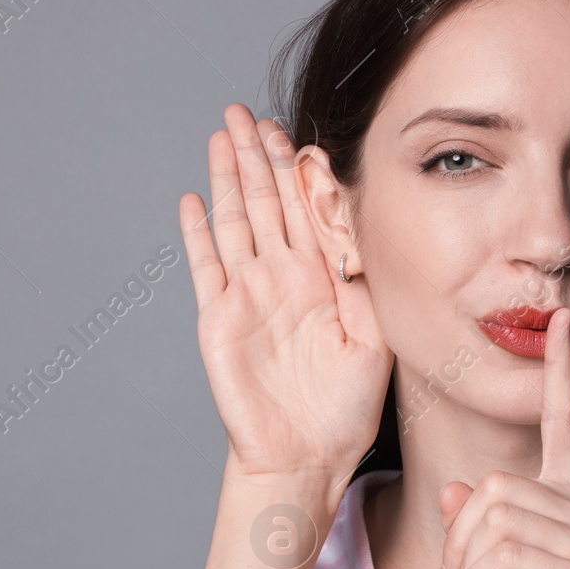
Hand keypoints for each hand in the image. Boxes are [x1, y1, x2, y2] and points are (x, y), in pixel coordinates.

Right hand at [178, 103, 392, 483]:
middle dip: (258, 156)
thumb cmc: (345, 408)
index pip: (309, 211)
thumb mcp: (376, 337)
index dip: (301, 172)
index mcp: (323, 279)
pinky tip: (193, 199)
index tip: (299, 133)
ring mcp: (248, 295)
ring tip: (222, 134)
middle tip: (248, 112)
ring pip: (237, 221)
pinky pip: (206, 266)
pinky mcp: (218, 318)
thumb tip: (362, 229)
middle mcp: (283, 279)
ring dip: (229, 178)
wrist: (305, 456)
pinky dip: (198, 233)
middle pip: (269, 203)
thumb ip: (366, 283)